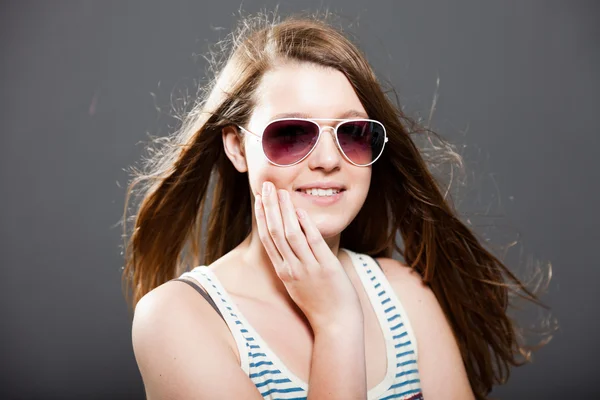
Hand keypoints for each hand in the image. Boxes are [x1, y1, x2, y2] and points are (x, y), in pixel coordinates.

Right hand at [254, 181, 362, 332]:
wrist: (335, 324)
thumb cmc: (319, 303)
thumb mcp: (298, 283)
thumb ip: (292, 263)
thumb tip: (291, 240)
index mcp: (283, 271)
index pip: (267, 239)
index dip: (262, 216)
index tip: (259, 198)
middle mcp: (291, 268)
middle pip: (275, 232)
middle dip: (269, 207)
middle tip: (265, 185)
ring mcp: (308, 269)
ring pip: (291, 235)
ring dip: (285, 211)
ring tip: (281, 192)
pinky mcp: (326, 268)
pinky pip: (313, 243)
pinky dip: (306, 226)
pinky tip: (301, 211)